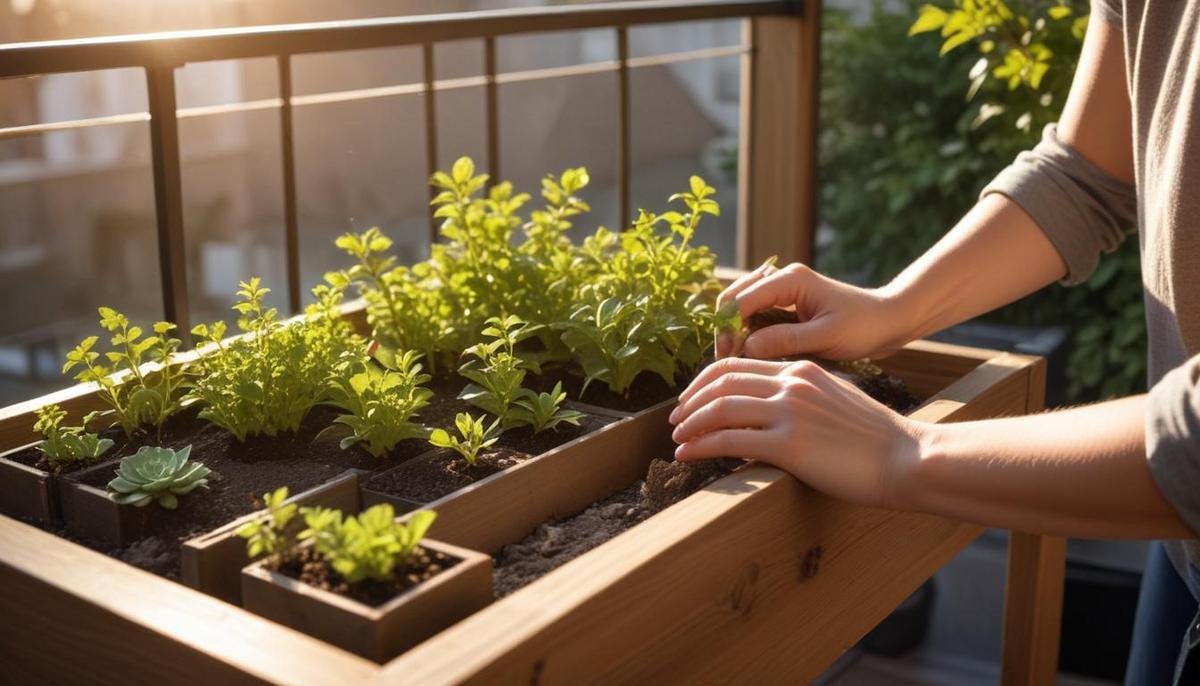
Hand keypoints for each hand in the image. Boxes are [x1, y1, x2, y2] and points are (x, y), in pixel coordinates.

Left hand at [668, 358, 924, 508]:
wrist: (909, 459)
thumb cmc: (878, 441)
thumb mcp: (836, 404)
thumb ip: (802, 402)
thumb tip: (772, 418)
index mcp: (802, 371)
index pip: (739, 365)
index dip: (707, 382)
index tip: (693, 400)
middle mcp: (792, 384)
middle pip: (721, 381)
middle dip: (691, 401)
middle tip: (674, 420)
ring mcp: (789, 412)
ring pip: (720, 409)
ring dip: (690, 425)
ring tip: (677, 440)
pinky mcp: (789, 445)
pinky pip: (729, 440)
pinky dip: (701, 446)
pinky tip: (687, 455)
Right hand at [717, 261, 912, 359]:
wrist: (890, 321)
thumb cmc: (865, 326)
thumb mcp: (827, 336)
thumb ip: (786, 339)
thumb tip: (746, 347)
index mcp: (790, 279)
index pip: (742, 299)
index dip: (728, 328)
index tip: (727, 357)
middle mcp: (782, 279)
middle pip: (734, 297)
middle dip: (725, 327)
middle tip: (725, 360)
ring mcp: (783, 291)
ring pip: (741, 305)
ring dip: (733, 330)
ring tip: (734, 358)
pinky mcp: (787, 305)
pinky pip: (755, 315)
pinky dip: (747, 332)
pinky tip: (748, 354)